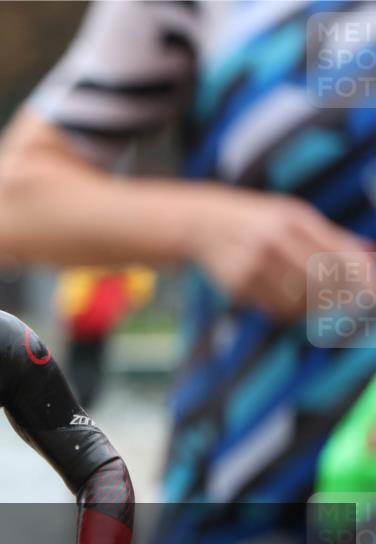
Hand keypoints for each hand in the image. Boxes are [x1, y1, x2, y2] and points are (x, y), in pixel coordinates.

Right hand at [191, 190, 372, 321]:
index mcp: (292, 220)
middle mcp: (272, 242)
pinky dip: (288, 309)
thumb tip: (370, 257)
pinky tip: (285, 299)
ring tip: (312, 299)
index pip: (336, 254)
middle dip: (337, 296)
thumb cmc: (258, 220)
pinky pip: (274, 309)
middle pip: (320, 282)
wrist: (202, 223)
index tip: (371, 293)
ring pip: (298, 301)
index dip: (359, 276)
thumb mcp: (292, 215)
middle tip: (345, 302)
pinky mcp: (236, 287)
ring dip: (313, 306)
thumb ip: (330, 236)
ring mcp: (252, 266)